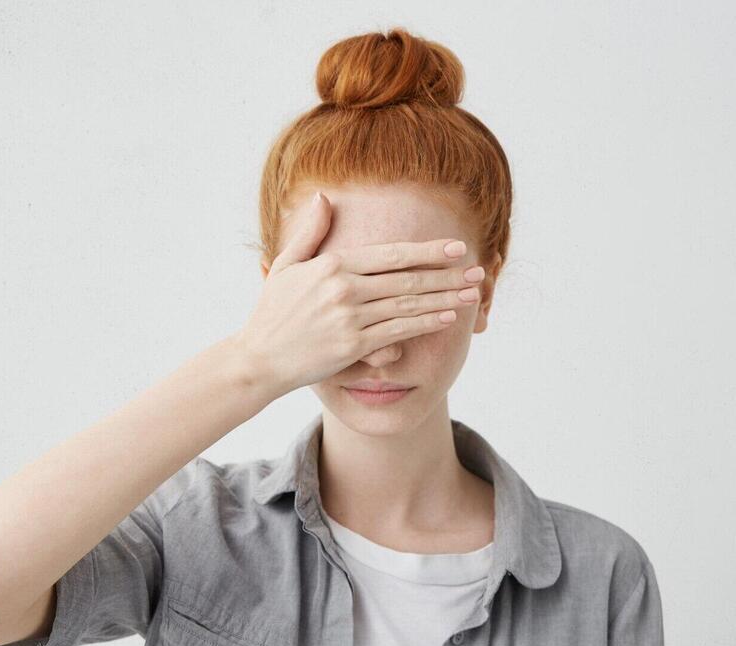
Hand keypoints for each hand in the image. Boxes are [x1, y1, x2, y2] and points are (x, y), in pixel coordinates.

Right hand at [235, 190, 482, 396]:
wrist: (258, 359)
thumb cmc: (273, 312)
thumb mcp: (287, 265)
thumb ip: (310, 232)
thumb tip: (323, 198)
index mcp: (332, 265)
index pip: (392, 255)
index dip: (428, 251)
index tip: (456, 248)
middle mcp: (344, 288)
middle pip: (407, 279)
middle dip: (447, 274)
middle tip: (477, 270)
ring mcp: (349, 318)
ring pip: (408, 306)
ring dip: (444, 299)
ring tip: (471, 294)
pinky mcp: (351, 345)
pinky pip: (397, 332)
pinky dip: (425, 324)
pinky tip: (447, 318)